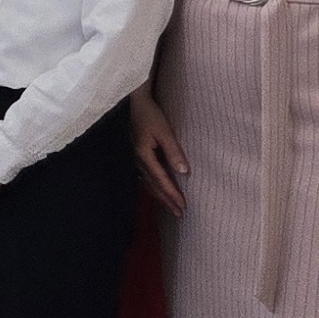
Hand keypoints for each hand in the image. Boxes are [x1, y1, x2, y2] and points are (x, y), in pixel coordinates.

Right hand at [132, 92, 188, 213]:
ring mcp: (135, 159)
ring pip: (148, 183)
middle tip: (179, 214)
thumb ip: (173, 152)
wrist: (134, 103)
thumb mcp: (164, 132)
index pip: (161, 180)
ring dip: (160, 196)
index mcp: (144, 156)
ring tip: (170, 207)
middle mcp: (138, 161)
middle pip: (153, 186)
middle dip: (166, 200)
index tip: (183, 207)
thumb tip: (184, 172)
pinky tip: (157, 190)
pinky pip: (145, 176)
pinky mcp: (137, 155)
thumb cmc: (150, 115)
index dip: (172, 194)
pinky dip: (153, 187)